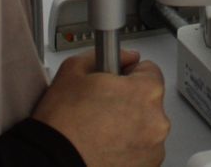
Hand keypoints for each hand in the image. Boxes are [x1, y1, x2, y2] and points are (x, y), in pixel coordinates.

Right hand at [31, 49, 168, 166]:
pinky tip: (106, 146)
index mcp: (146, 91)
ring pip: (145, 127)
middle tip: (102, 108)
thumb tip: (124, 57)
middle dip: (129, 101)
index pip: (149, 70)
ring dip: (130, 126)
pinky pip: (142, 150)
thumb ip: (104, 54)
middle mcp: (157, 121)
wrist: (54, 161)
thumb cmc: (62, 123)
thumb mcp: (74, 70)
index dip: (127, 74)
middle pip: (149, 100)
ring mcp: (154, 148)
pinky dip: (128, 148)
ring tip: (101, 130)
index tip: (115, 82)